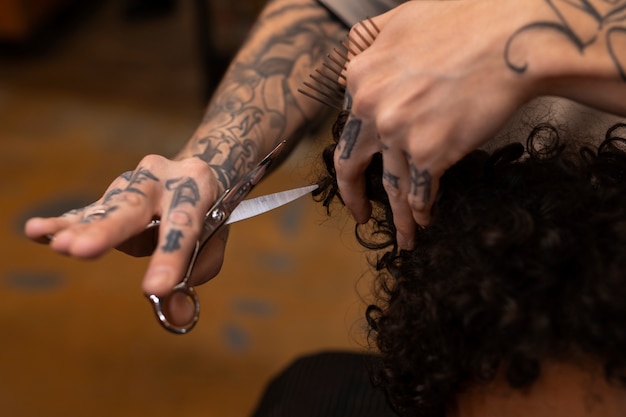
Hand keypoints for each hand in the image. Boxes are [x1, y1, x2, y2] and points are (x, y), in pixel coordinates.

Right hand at [24, 154, 225, 322]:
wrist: (193, 177)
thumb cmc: (205, 218)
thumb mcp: (212, 244)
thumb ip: (194, 276)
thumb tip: (175, 315)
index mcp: (197, 186)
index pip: (184, 223)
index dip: (170, 257)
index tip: (157, 290)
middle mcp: (160, 177)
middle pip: (134, 206)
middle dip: (109, 230)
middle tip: (84, 250)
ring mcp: (131, 184)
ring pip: (106, 210)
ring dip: (82, 231)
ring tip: (61, 247)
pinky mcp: (109, 198)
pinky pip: (85, 213)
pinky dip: (62, 225)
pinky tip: (38, 232)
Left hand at [334, 1, 541, 248]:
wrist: (514, 37)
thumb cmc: (467, 22)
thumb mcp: (400, 21)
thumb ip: (369, 47)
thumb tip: (351, 73)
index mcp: (360, 77)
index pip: (349, 127)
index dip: (354, 151)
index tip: (359, 169)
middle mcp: (371, 107)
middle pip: (352, 164)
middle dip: (355, 197)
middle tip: (361, 214)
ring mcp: (398, 132)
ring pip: (392, 186)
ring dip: (399, 217)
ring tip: (405, 236)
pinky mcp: (430, 152)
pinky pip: (421, 192)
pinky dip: (424, 211)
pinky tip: (426, 222)